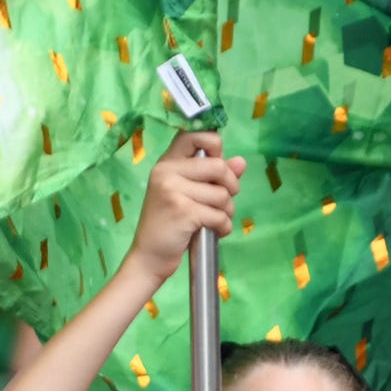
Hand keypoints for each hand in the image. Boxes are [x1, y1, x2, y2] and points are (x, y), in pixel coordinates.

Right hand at [127, 132, 245, 279]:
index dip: (215, 146)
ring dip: (227, 212)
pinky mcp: (182, 210)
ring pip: (223, 194)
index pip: (194, 135)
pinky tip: (213, 231)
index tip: (216, 168)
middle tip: (223, 202)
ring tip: (213, 220)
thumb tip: (241, 161)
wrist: (150, 256)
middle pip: (219, 167)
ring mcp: (172, 190)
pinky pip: (220, 215)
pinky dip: (223, 227)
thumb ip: (214, 176)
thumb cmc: (172, 223)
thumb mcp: (190, 194)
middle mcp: (167, 171)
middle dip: (231, 187)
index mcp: (167, 162)